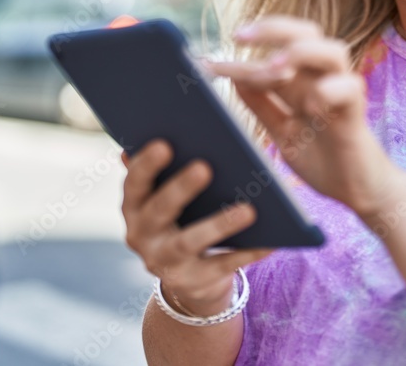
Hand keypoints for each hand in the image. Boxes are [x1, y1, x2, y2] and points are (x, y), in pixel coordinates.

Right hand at [121, 140, 274, 315]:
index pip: (134, 183)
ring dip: (218, 224)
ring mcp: (164, 262)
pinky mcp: (192, 281)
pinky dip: (247, 252)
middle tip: (204, 167)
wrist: (190, 277)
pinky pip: (222, 266)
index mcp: (135, 206)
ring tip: (249, 210)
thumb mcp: (172, 194)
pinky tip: (271, 240)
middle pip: (158, 210)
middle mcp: (141, 234)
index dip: (146, 165)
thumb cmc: (186, 217)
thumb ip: (177, 166)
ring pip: (189, 242)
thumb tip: (199, 124)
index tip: (164, 143)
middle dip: (180, 189)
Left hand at [205, 15, 400, 213]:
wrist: (358, 191)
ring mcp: (343, 93)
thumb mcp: (282, 132)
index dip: (240, 57)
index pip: (272, 53)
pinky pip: (350, 88)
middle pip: (306, 33)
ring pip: (333, 50)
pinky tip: (309, 103)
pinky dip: (328, 89)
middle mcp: (324, 79)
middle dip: (273, 29)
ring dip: (300, 53)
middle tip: (240, 36)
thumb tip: (234, 79)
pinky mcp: (357, 114)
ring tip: (274, 67)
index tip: (206, 63)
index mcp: (304, 81)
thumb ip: (262, 105)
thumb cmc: (323, 159)